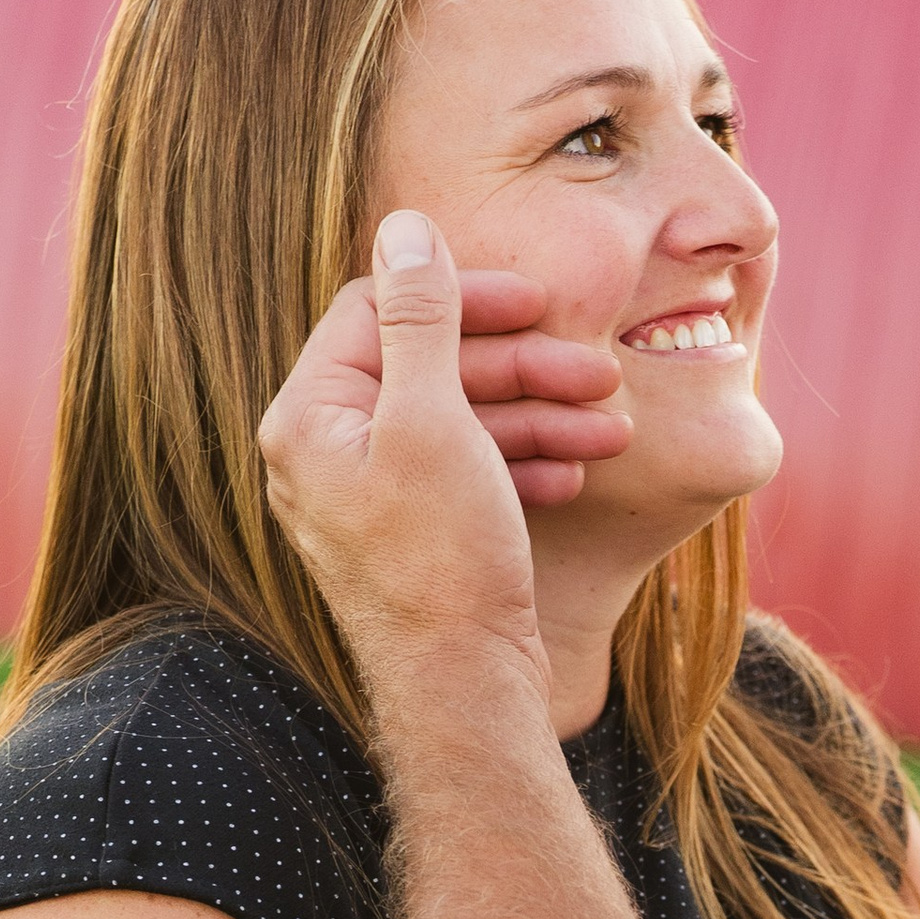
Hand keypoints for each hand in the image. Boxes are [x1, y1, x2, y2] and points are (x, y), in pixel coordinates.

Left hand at [258, 211, 629, 673]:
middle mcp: (328, 455)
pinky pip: (466, 476)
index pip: (376, 313)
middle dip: (520, 366)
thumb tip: (405, 229)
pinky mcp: (415, 538)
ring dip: (538, 416)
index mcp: (308, 419)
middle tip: (599, 369)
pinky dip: (523, 467)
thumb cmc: (441, 559)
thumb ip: (420, 319)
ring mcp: (371, 499)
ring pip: (458, 424)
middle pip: (428, 368)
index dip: (462, 297)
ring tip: (610, 430)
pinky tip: (576, 477)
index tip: (536, 301)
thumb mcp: (433, 419)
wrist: (464, 689)